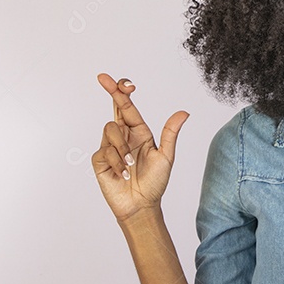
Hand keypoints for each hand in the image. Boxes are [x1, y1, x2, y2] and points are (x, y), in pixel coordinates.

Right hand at [91, 74, 189, 222]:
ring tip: (130, 164)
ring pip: (110, 129)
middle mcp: (124, 136)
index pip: (128, 107)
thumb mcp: (166, 156)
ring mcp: (110, 147)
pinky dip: (115, 162)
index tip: (123, 82)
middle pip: (114, 108)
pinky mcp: (100, 160)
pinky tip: (122, 173)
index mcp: (139, 132)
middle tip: (103, 77)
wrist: (141, 206)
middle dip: (110, 91)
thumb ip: (170, 133)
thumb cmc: (154, 183)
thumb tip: (184, 112)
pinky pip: (104, 151)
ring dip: (122, 146)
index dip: (123, 91)